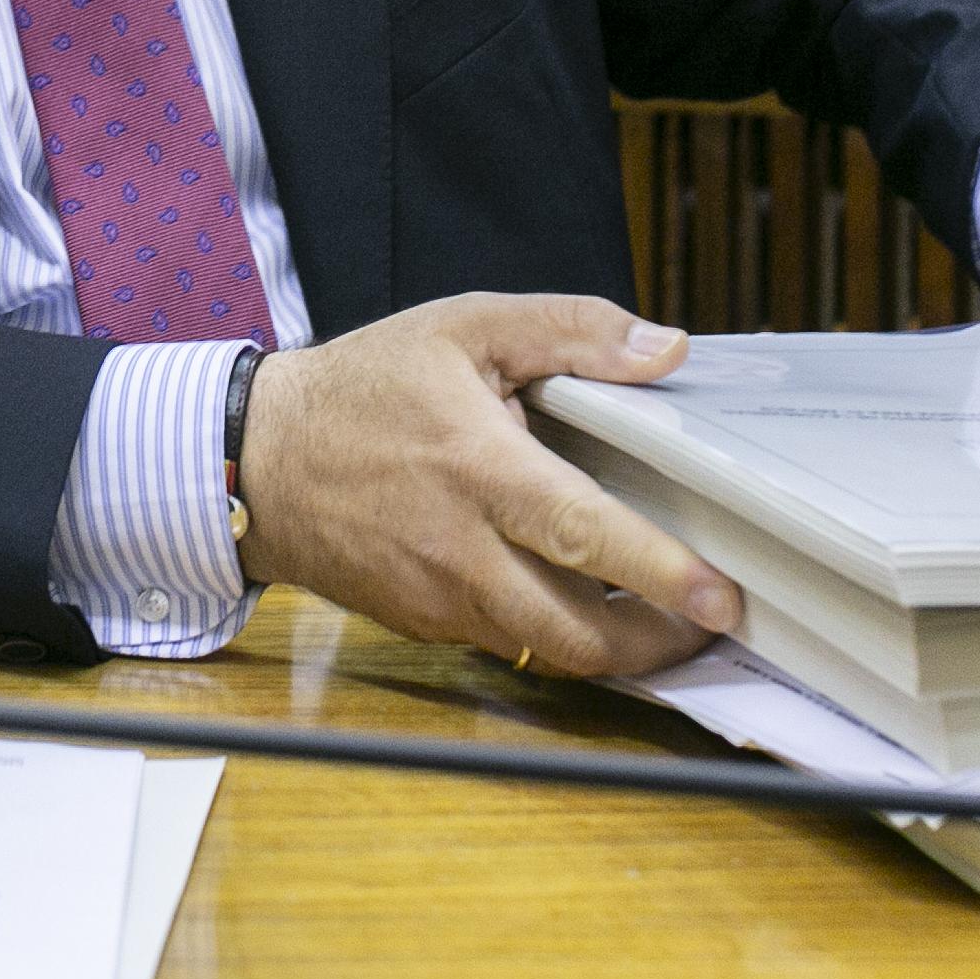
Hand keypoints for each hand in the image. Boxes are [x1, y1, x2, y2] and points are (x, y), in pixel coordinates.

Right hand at [235, 294, 739, 677]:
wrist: (257, 458)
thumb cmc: (365, 387)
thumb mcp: (464, 327)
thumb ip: (570, 329)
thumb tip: (663, 349)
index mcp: (479, 468)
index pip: (585, 535)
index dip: (661, 574)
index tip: (722, 597)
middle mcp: (461, 549)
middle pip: (577, 632)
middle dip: (659, 643)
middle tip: (711, 624)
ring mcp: (441, 597)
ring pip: (546, 652)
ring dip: (614, 647)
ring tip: (661, 621)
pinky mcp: (426, 622)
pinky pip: (505, 641)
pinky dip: (554, 633)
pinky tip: (579, 602)